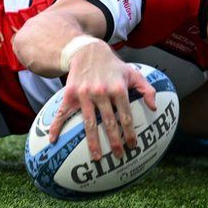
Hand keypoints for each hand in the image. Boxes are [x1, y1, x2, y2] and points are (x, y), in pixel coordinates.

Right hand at [47, 41, 157, 160]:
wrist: (87, 50)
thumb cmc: (112, 65)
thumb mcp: (132, 72)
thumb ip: (146, 89)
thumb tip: (154, 107)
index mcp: (118, 89)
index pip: (125, 116)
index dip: (129, 132)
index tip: (133, 146)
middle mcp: (101, 92)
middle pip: (108, 122)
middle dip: (114, 141)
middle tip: (118, 156)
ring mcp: (84, 94)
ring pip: (89, 123)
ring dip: (93, 142)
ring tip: (97, 157)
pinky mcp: (70, 94)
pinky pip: (63, 113)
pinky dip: (57, 126)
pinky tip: (53, 140)